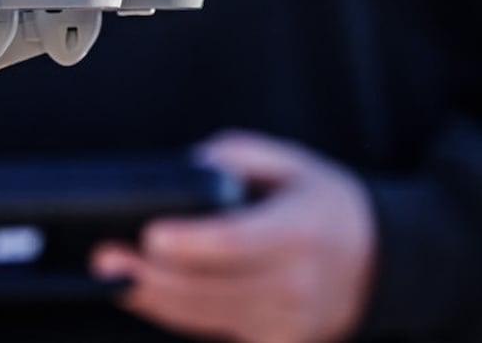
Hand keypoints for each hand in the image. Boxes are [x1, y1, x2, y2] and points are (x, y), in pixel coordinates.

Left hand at [92, 131, 375, 342]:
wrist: (376, 261)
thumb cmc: (320, 204)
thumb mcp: (288, 162)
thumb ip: (234, 157)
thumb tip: (188, 169)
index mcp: (301, 231)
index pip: (238, 242)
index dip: (191, 243)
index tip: (151, 234)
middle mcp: (297, 285)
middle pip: (210, 289)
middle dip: (151, 277)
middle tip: (106, 259)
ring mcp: (288, 324)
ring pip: (205, 317)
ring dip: (153, 300)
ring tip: (113, 277)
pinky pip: (213, 331)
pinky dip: (177, 314)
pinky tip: (145, 294)